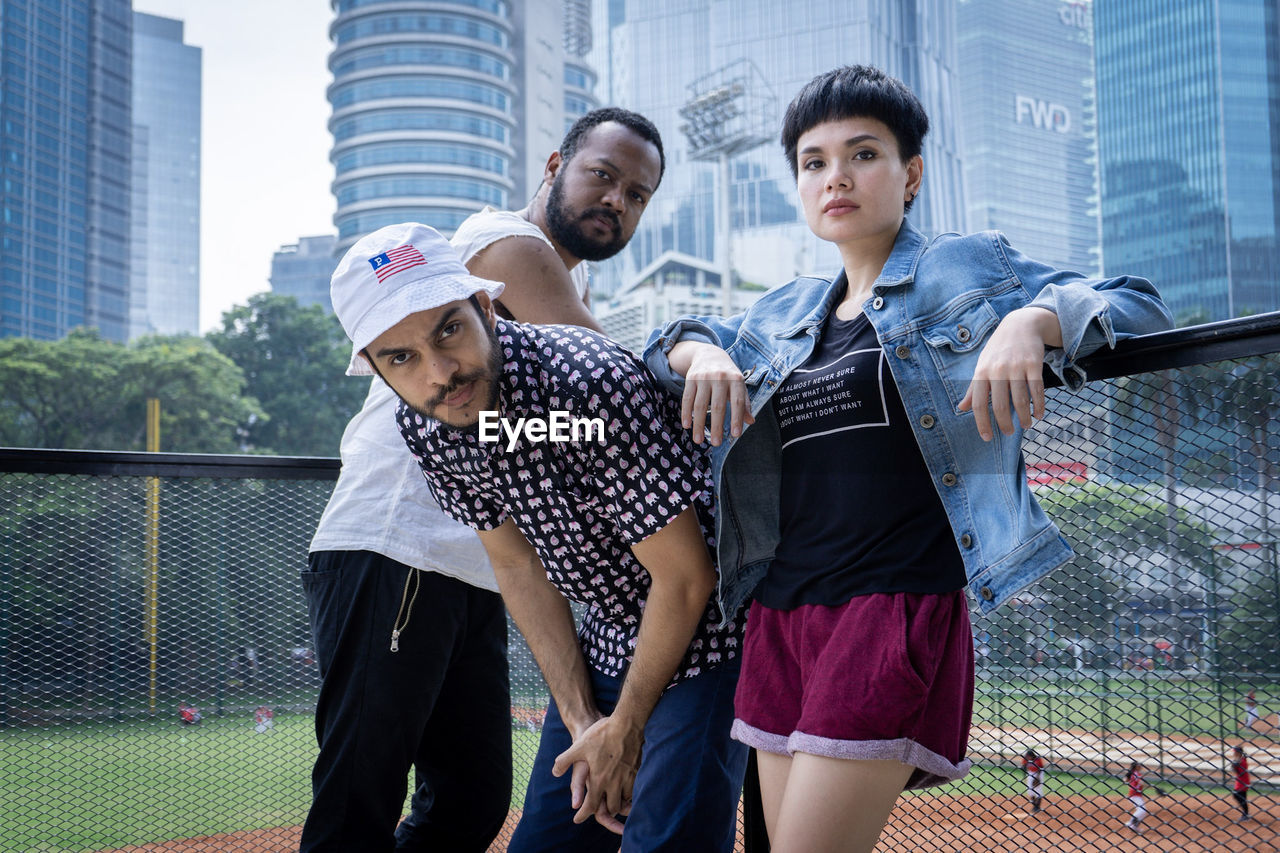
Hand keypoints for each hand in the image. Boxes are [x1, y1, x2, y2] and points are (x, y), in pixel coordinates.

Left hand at [552, 714, 642, 834]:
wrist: (627, 724)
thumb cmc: (602, 735)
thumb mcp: (579, 746)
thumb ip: (565, 761)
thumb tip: (555, 773)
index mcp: (599, 780)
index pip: (591, 806)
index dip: (583, 814)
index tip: (578, 819)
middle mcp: (614, 783)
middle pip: (611, 807)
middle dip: (605, 811)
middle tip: (600, 809)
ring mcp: (627, 778)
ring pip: (625, 800)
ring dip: (619, 803)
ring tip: (614, 800)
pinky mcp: (637, 771)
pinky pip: (635, 790)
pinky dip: (630, 794)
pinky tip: (626, 788)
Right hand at [679, 343, 754, 444]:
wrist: (709, 354)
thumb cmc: (728, 375)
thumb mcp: (739, 385)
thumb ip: (744, 403)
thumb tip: (750, 422)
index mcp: (736, 380)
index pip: (738, 402)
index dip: (737, 419)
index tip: (735, 435)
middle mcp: (720, 377)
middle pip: (718, 406)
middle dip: (716, 426)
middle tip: (716, 444)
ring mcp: (704, 377)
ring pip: (700, 405)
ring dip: (698, 424)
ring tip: (698, 440)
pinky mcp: (691, 378)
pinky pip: (687, 398)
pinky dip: (686, 413)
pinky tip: (687, 425)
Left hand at [958, 307, 1060, 440]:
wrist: (1020, 324)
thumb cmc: (998, 350)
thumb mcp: (982, 365)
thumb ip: (973, 388)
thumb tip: (961, 408)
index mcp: (982, 373)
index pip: (978, 404)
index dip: (982, 423)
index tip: (987, 438)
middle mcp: (997, 370)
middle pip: (1000, 405)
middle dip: (1005, 424)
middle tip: (1008, 433)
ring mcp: (1016, 367)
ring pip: (1020, 400)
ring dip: (1024, 417)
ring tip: (1027, 425)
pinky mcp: (1033, 364)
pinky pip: (1037, 389)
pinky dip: (1039, 405)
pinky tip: (1039, 414)